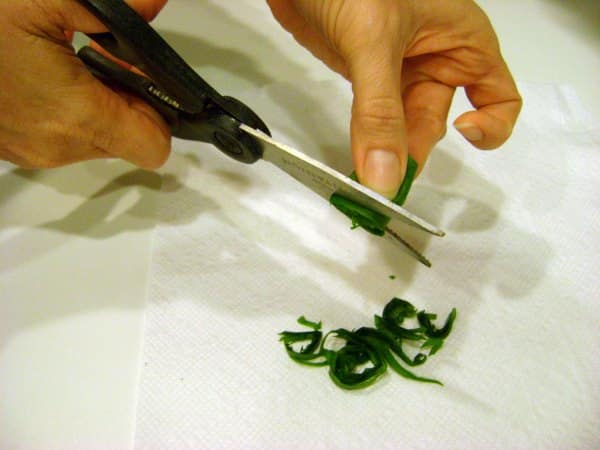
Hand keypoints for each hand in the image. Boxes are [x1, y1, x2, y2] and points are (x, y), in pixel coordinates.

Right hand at [0, 0, 169, 168]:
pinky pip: (63, 137)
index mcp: (74, 116)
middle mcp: (56, 145)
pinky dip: (67, 110)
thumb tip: (152, 4)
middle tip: (107, 59)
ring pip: (96, 140)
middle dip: (127, 102)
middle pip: (127, 141)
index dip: (160, 113)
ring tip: (71, 61)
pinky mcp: (12, 147)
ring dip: (96, 104)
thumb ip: (113, 8)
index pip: (153, 146)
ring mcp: (31, 151)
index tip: (148, 81)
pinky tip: (47, 75)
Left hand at [267, 0, 521, 197]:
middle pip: (437, 123)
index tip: (460, 135)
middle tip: (382, 179)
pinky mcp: (365, 78)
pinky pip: (375, 120)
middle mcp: (435, 61)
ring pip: (403, 126)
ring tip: (363, 176)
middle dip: (413, 150)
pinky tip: (354, 157)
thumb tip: (386, 177)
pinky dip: (367, 140)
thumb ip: (380, 112)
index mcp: (462, 42)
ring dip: (386, 151)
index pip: (500, 98)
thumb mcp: (374, 43)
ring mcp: (398, 72)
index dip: (490, 125)